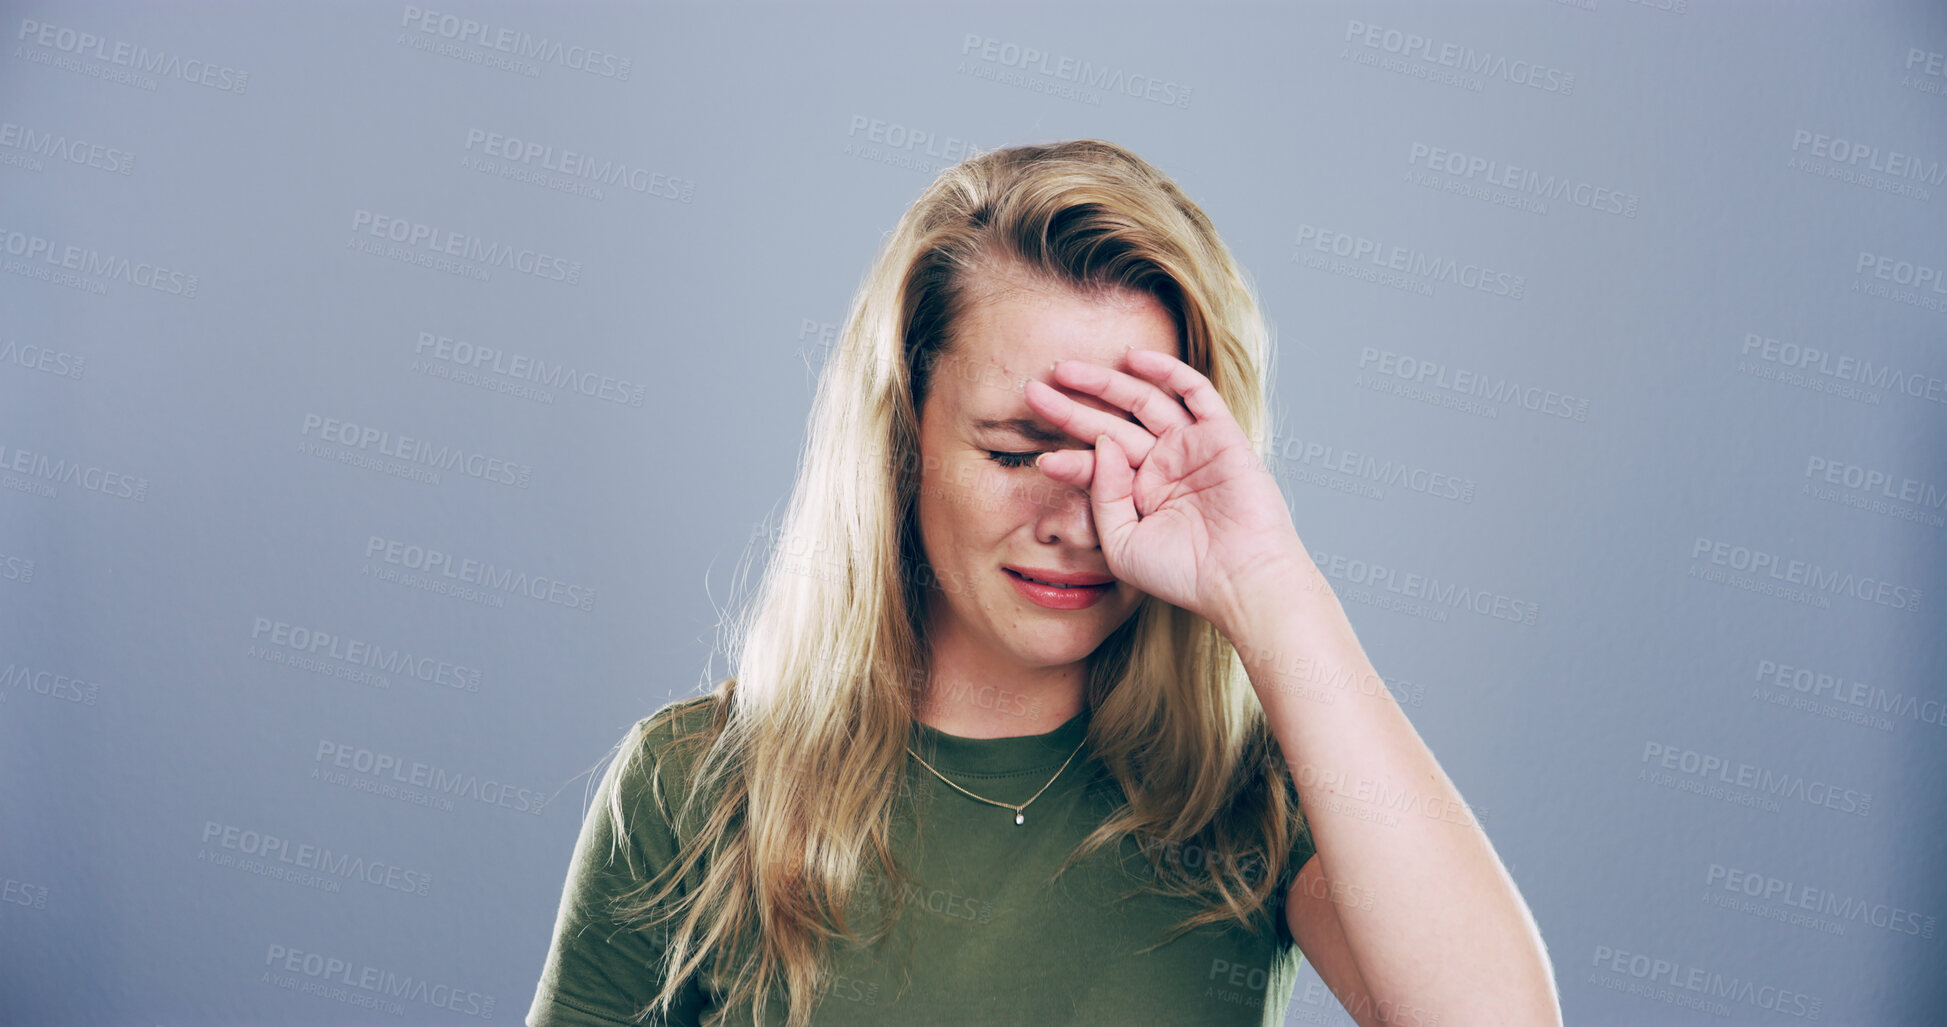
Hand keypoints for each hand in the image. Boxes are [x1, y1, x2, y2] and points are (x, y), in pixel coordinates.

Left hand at [1025, 347, 1306, 632]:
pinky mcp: (1221, 435)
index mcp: (1137, 493)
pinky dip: (1167, 371)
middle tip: (1032, 389)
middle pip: (1110, 424)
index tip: (1038, 456)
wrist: (1240, 581)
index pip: (1094, 463)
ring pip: (1143, 401)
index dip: (1066, 456)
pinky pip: (1195, 392)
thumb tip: (1101, 443)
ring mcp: (1190, 447)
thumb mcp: (1122, 544)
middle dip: (1071, 406)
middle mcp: (1161, 465)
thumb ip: (1103, 497)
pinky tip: (1132, 358)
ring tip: (1064, 369)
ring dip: (1105, 382)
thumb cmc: (1183, 574)